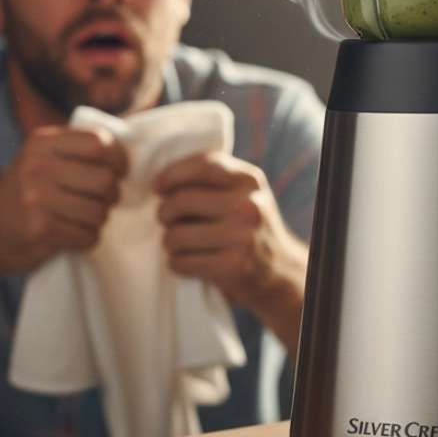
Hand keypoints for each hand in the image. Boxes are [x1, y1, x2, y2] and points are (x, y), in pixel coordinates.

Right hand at [0, 125, 126, 276]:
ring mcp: (37, 198)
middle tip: (96, 201)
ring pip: (101, 211)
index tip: (117, 172)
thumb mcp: (41, 159)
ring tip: (79, 219)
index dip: (118, 159)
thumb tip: (132, 148)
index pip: (100, 142)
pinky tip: (69, 235)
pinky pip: (89, 235)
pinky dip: (86, 239)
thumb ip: (76, 150)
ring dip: (98, 220)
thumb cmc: (24, 195)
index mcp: (41, 142)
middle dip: (110, 196)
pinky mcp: (41, 229)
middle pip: (106, 180)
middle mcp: (38, 166)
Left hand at [154, 152, 306, 317]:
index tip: (158, 188)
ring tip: (183, 245)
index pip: (203, 165)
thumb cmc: (246, 228)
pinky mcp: (233, 267)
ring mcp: (243, 237)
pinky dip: (176, 264)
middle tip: (170, 222)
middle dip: (164, 214)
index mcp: (249, 181)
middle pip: (180, 201)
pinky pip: (180, 262)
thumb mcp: (242, 194)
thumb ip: (212, 181)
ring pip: (175, 235)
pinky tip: (190, 263)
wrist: (279, 271)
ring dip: (169, 243)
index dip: (171, 174)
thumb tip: (160, 184)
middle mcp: (249, 205)